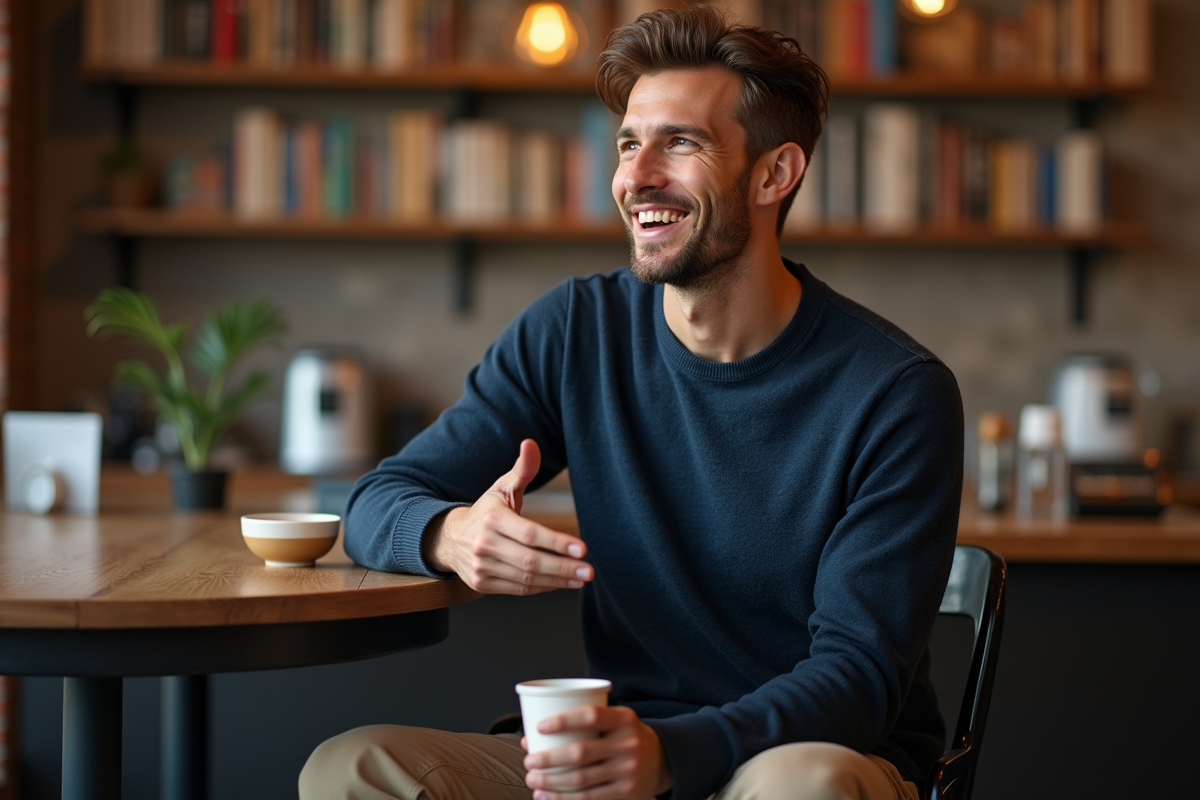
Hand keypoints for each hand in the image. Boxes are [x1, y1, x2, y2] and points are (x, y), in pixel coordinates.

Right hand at [423, 439, 592, 594]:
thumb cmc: (486, 511)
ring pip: (526, 580)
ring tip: (581, 578)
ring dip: (557, 581)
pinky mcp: (482, 584)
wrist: (448, 538)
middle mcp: (484, 544)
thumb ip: (522, 469)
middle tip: (588, 571)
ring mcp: (481, 567)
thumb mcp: (502, 487)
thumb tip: (531, 443)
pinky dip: (543, 588)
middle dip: (563, 567)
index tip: (582, 548)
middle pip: (530, 561)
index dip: (556, 542)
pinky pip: (519, 590)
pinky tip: (561, 583)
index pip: (529, 534)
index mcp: (492, 519)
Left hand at [522, 705, 672, 799]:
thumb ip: (581, 725)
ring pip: (581, 780)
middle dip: (549, 759)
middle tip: (529, 761)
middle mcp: (628, 744)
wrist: (663, 760)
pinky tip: (548, 797)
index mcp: (624, 719)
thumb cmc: (625, 736)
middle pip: (581, 753)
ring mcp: (628, 770)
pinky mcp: (625, 793)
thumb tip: (531, 737)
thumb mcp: (614, 721)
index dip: (564, 721)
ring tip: (533, 780)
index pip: (591, 716)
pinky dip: (564, 799)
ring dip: (551, 782)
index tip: (539, 727)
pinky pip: (590, 798)